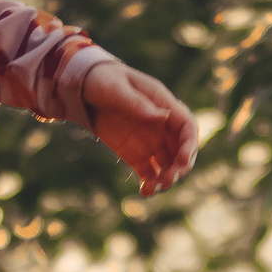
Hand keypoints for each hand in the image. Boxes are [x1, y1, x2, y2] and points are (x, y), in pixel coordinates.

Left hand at [82, 62, 199, 196]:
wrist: (82, 88)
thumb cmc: (101, 80)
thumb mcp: (116, 88)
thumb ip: (137, 103)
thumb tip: (163, 117)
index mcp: (162, 103)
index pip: (186, 127)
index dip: (189, 145)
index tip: (183, 162)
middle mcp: (161, 124)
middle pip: (181, 149)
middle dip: (179, 167)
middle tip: (168, 181)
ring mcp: (149, 140)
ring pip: (168, 164)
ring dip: (166, 178)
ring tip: (153, 188)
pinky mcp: (136, 154)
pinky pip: (149, 172)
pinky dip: (150, 183)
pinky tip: (145, 191)